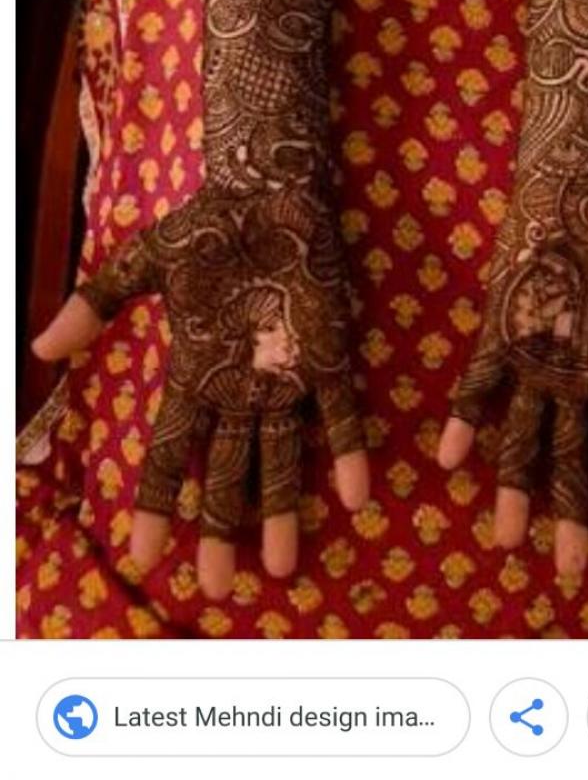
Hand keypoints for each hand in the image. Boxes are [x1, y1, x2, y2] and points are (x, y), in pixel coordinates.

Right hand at [33, 182, 368, 598]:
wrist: (266, 192)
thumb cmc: (205, 226)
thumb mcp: (143, 264)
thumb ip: (97, 304)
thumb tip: (41, 345)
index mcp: (193, 374)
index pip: (167, 454)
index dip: (155, 504)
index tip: (145, 553)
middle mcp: (238, 390)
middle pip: (225, 474)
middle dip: (221, 531)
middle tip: (217, 588)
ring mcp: (285, 378)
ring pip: (282, 459)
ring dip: (283, 511)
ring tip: (283, 566)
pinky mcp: (328, 354)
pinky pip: (338, 413)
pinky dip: (347, 452)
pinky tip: (354, 497)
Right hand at [438, 167, 587, 577]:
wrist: (574, 179)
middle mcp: (575, 374)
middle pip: (571, 463)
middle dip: (571, 521)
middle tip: (569, 571)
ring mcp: (532, 354)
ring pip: (520, 439)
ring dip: (513, 492)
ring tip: (505, 540)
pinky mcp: (497, 328)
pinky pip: (474, 385)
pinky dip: (462, 421)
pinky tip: (447, 461)